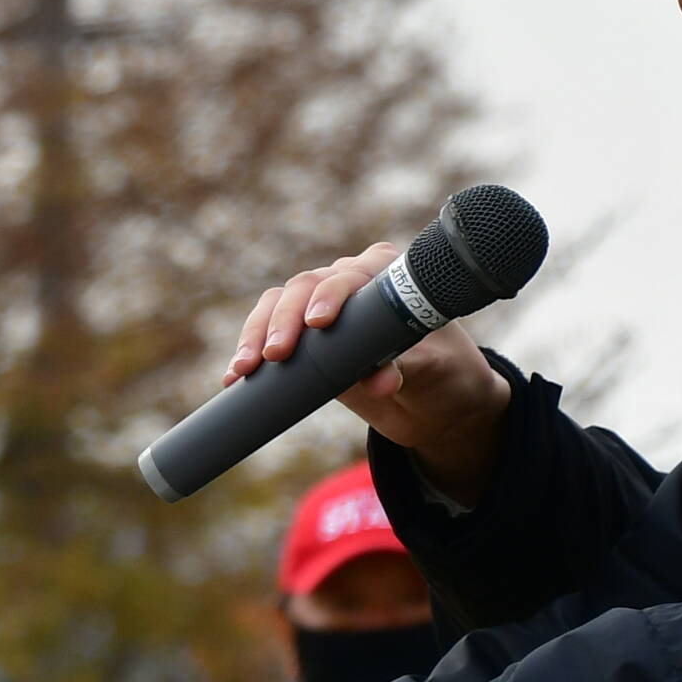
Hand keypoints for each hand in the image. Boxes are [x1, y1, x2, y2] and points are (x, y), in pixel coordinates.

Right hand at [231, 240, 509, 502]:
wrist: (437, 405)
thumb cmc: (446, 375)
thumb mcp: (433, 369)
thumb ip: (407, 367)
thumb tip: (379, 380)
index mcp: (386, 277)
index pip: (350, 276)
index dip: (330, 295)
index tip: (319, 324)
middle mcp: (350, 284)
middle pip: (303, 287)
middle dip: (283, 320)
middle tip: (275, 355)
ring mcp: (322, 308)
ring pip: (276, 306)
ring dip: (256, 335)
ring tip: (245, 369)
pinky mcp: (304, 338)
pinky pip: (267, 332)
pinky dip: (249, 351)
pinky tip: (236, 376)